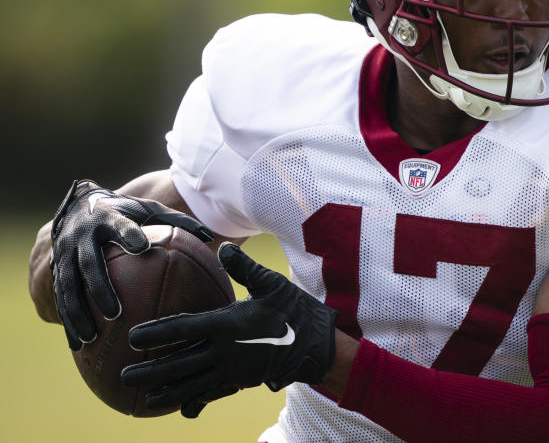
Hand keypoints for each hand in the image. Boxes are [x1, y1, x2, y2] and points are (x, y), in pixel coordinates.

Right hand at [50, 179, 212, 349]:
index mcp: (108, 217)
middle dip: (99, 287)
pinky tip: (79, 347)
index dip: (128, 234)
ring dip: (77, 313)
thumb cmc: (126, 211)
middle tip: (115, 312)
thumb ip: (177, 222)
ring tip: (91, 338)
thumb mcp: (149, 210)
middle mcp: (82, 236)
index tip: (141, 247)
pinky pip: (60, 299)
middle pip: (89, 263)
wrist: (78, 205)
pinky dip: (69, 322)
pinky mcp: (56, 270)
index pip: (120, 225)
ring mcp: (65, 254)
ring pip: (68, 286)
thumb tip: (210, 236)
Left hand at [120, 243, 337, 417]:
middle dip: (151, 372)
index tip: (132, 337)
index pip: (185, 329)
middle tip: (123, 377)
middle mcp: (227, 352)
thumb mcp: (272, 283)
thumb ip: (244, 268)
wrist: (318, 345)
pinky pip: (213, 392)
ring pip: (193, 384)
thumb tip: (223, 248)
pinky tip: (182, 405)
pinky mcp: (242, 381)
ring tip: (145, 400)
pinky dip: (195, 399)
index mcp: (229, 325)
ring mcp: (234, 371)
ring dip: (167, 392)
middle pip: (181, 364)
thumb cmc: (295, 309)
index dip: (157, 333)